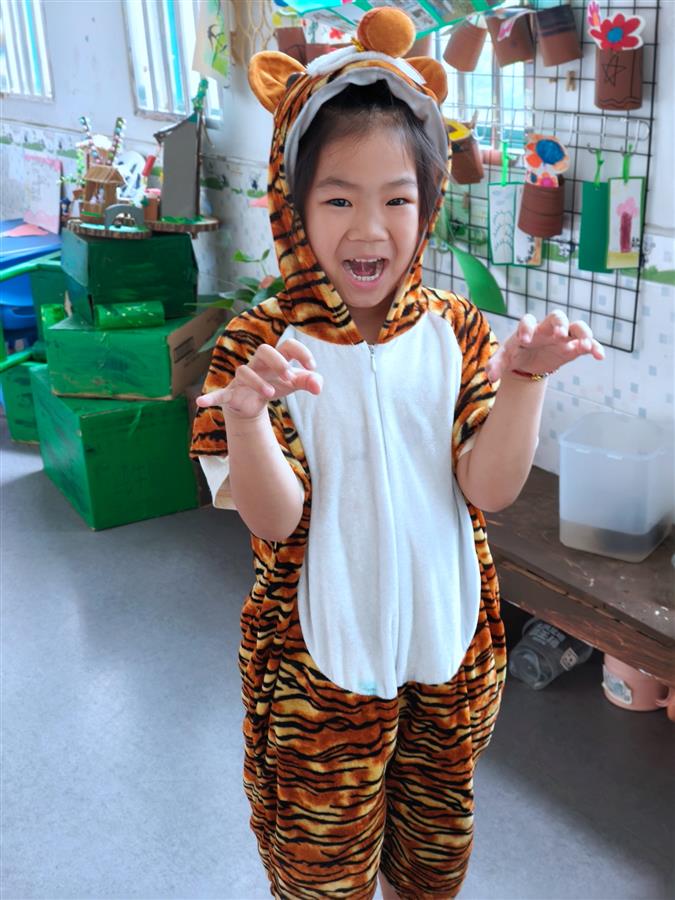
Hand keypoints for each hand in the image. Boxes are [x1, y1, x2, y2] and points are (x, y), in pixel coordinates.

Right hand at [196, 339, 322, 420]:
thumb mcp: (294, 384)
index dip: (302, 353)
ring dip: (258, 383)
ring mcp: (243, 378)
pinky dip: (210, 397)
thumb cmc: (275, 385)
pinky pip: (219, 393)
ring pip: (245, 371)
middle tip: (290, 378)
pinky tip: (201, 402)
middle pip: (265, 350)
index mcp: (276, 359)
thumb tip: (318, 386)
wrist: (252, 405)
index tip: (312, 368)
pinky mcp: (231, 393)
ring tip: (272, 394)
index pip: (288, 346)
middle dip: (278, 361)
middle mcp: (258, 364)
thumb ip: (310, 382)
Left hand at [485, 311, 604, 382]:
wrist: (529, 362)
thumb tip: (490, 377)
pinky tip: (599, 356)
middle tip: (560, 335)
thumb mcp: (504, 359)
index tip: (525, 339)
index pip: (527, 321)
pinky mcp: (574, 345)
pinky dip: (594, 347)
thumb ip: (496, 365)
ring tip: (584, 344)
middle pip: (556, 316)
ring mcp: (563, 335)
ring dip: (582, 333)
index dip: (526, 327)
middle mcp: (547, 328)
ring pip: (576, 326)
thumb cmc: (516, 354)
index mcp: (528, 329)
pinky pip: (587, 343)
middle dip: (559, 324)